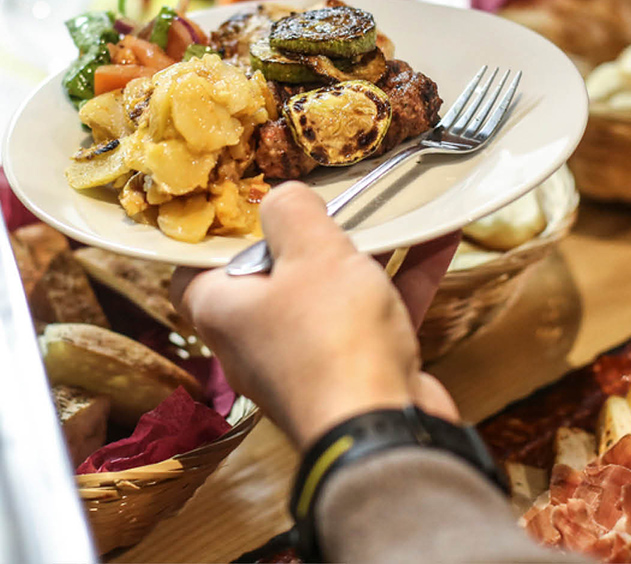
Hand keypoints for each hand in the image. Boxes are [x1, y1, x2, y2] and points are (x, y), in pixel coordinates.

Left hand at [170, 181, 460, 448]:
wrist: (385, 433)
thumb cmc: (332, 341)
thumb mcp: (309, 252)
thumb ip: (292, 212)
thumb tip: (284, 198)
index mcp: (222, 311)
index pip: (192, 271)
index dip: (213, 236)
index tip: (241, 203)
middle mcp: (257, 341)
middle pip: (271, 276)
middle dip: (304, 236)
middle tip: (327, 198)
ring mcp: (308, 361)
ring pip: (331, 294)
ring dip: (363, 252)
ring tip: (388, 207)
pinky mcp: (358, 373)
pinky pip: (376, 314)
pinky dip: (403, 276)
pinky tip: (438, 236)